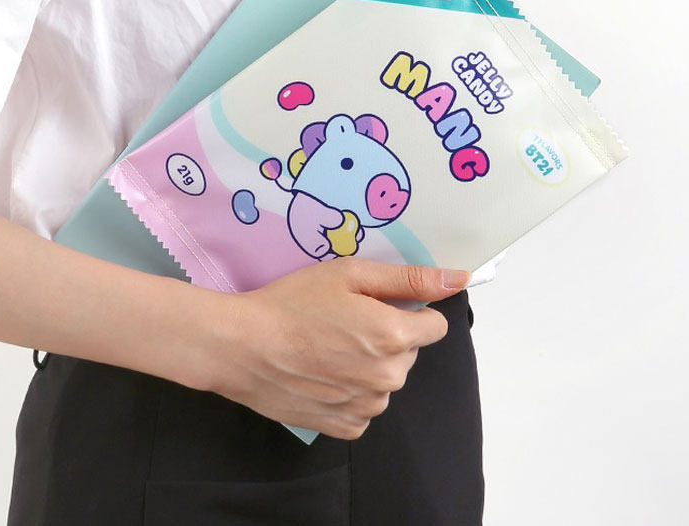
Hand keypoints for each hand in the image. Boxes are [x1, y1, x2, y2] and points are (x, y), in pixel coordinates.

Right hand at [210, 257, 469, 439]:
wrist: (242, 346)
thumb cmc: (293, 303)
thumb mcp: (350, 275)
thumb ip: (409, 279)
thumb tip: (458, 279)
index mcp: (395, 337)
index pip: (434, 326)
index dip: (407, 311)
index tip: (376, 305)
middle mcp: (389, 378)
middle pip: (408, 352)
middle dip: (386, 336)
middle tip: (342, 322)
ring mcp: (367, 407)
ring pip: (386, 380)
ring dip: (369, 366)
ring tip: (327, 348)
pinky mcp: (344, 426)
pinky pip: (364, 406)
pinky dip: (351, 392)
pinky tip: (323, 374)